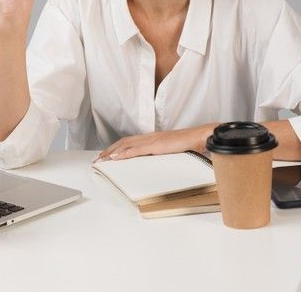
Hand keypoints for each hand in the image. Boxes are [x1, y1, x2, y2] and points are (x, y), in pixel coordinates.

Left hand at [94, 123, 218, 161]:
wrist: (202, 137)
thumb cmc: (192, 145)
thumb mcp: (174, 152)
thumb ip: (164, 155)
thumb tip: (158, 164)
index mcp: (154, 138)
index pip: (130, 141)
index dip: (117, 147)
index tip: (107, 155)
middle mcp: (151, 137)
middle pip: (125, 142)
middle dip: (110, 151)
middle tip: (98, 159)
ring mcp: (153, 140)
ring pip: (127, 145)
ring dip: (112, 152)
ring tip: (102, 160)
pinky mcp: (157, 145)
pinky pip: (137, 150)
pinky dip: (124, 154)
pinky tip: (116, 158)